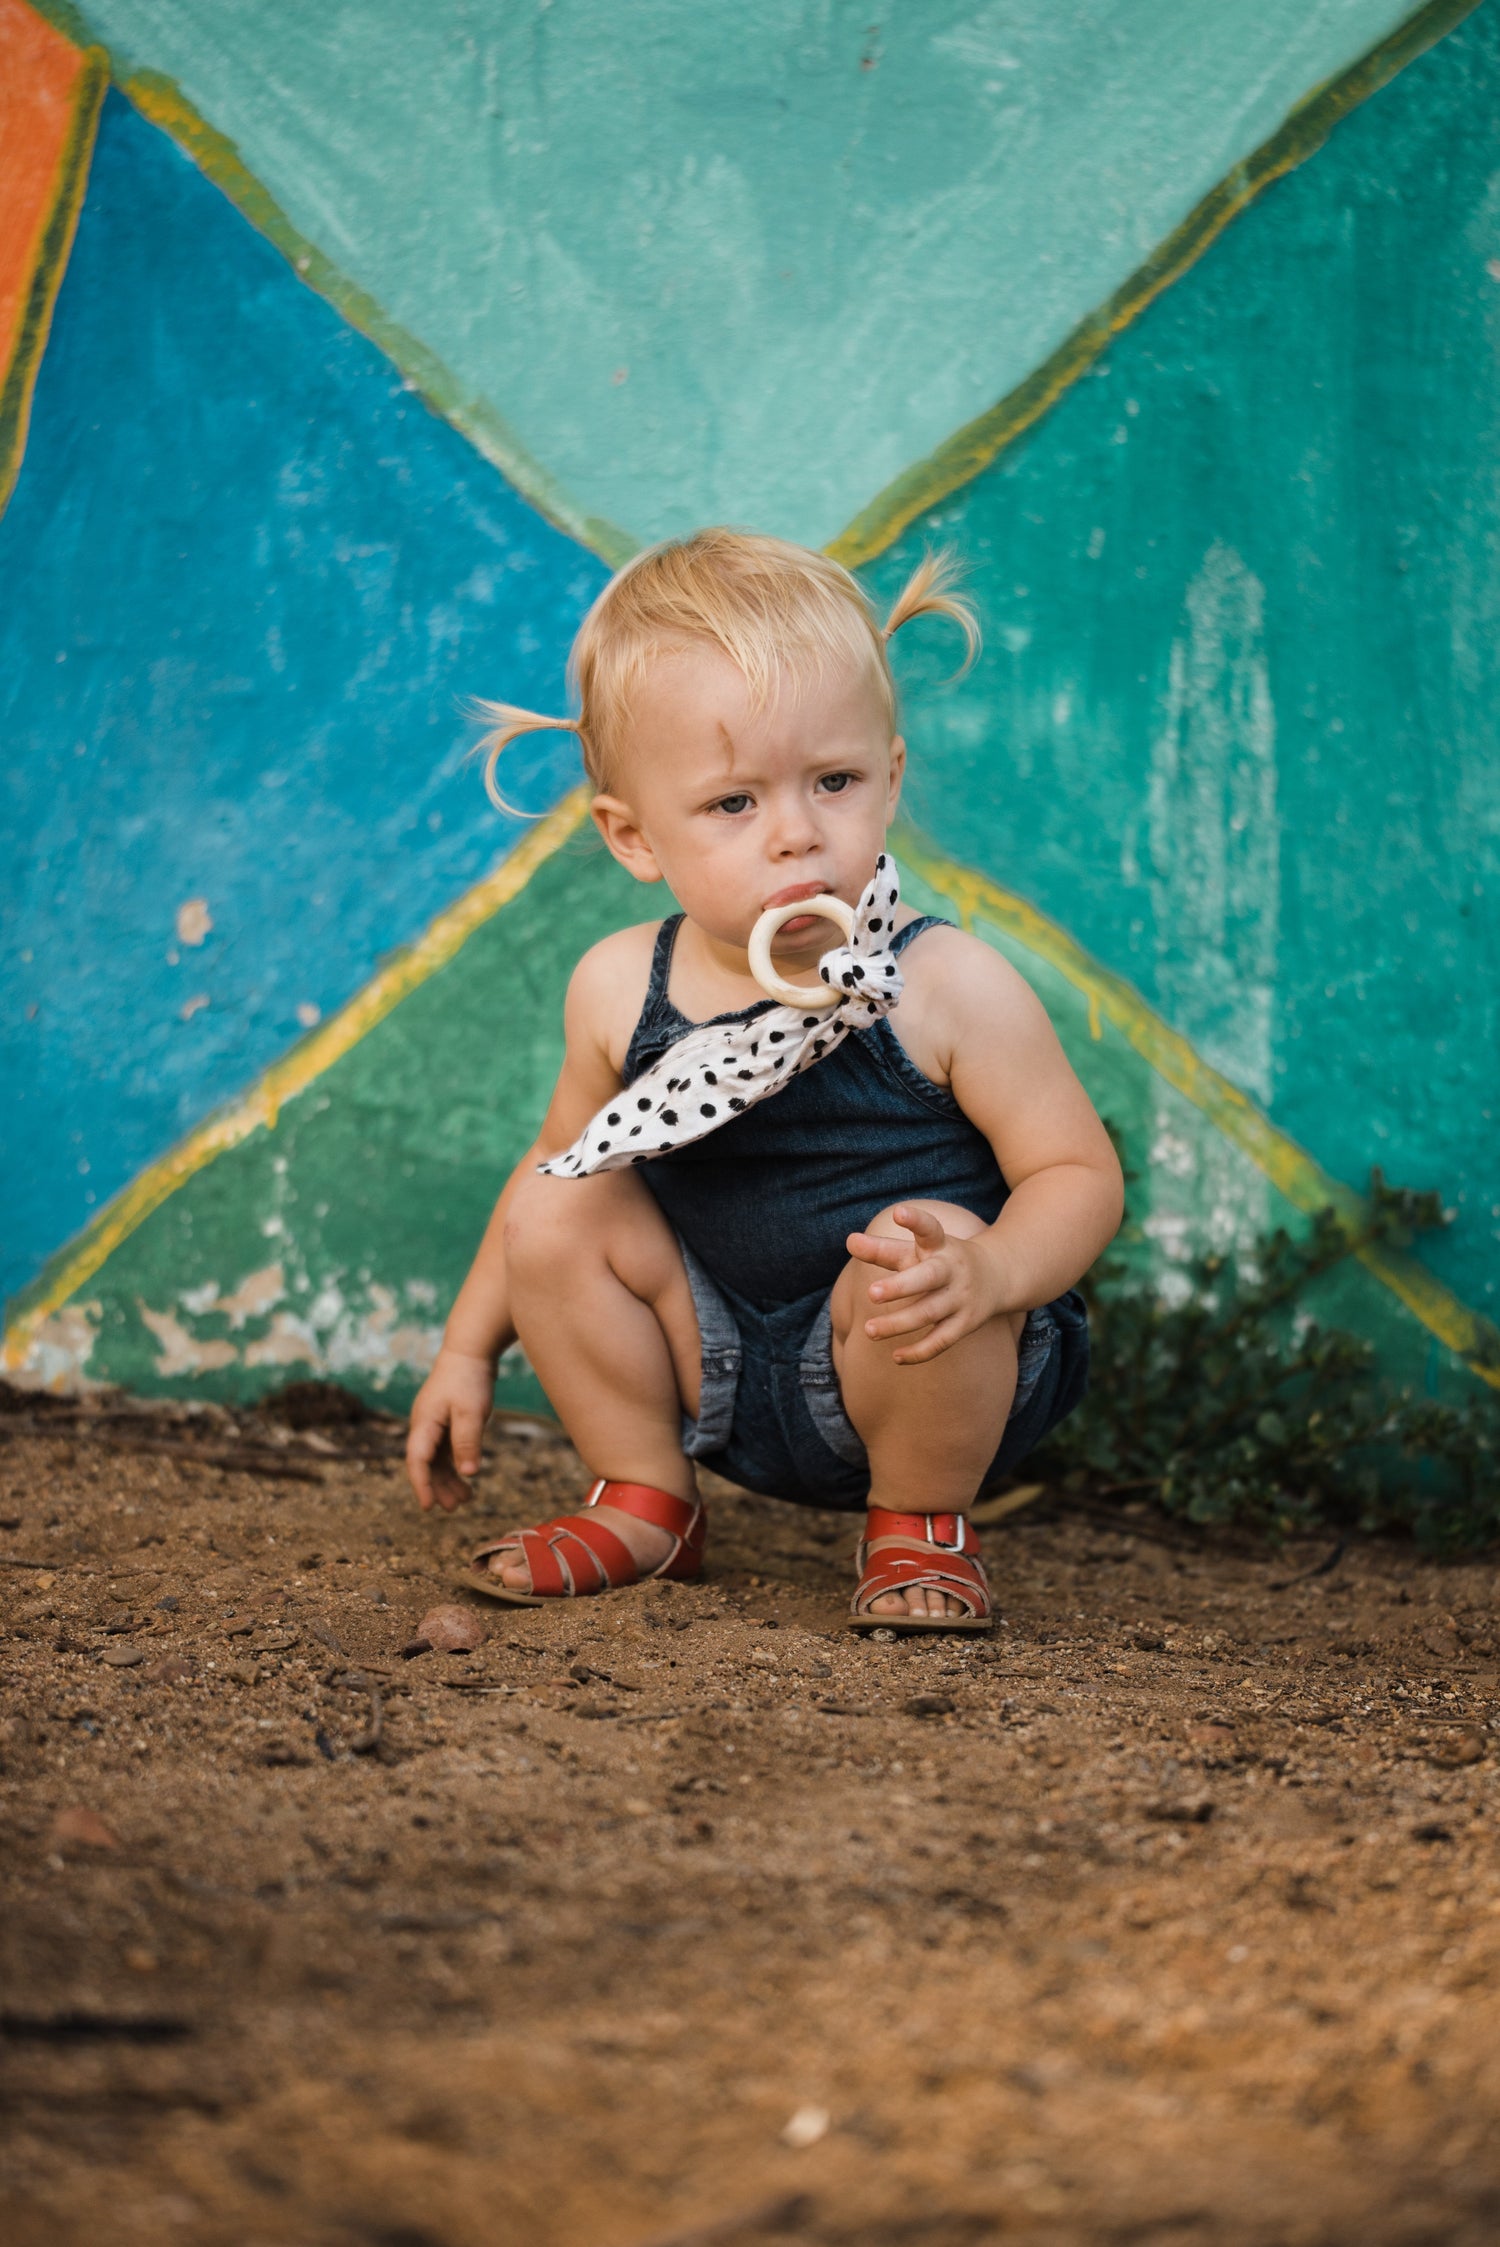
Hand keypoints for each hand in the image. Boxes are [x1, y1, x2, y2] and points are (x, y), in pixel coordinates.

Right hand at [406, 1346, 496, 1511]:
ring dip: (447, 1479)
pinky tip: (466, 1476)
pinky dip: (455, 1464)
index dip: (421, 1485)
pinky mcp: (445, 1420)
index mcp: (423, 1423)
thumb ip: (467, 1442)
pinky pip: (445, 1449)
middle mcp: (424, 1425)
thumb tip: (468, 1473)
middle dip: (437, 1487)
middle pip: (425, 1464)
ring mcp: (433, 1422)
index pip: (417, 1461)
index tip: (428, 1507)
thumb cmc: (469, 1379)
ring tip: (465, 1499)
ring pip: (436, 1459)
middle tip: (454, 1508)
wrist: (471, 1349)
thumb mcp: (471, 1412)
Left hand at [845, 1204, 1002, 1365]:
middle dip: (901, 1286)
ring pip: (929, 1312)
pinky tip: (896, 1357)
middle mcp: (952, 1269)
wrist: (997, 1276)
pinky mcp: (965, 1323)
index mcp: (940, 1245)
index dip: (916, 1221)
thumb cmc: (939, 1261)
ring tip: (868, 1330)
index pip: (929, 1229)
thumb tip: (848, 1241)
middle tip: (871, 1293)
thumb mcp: (915, 1251)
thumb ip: (882, 1249)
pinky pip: (941, 1341)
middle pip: (928, 1277)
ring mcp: (961, 1298)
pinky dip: (920, 1352)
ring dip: (899, 1323)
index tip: (899, 1212)